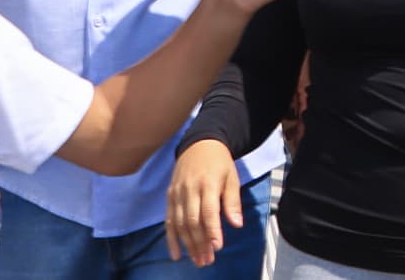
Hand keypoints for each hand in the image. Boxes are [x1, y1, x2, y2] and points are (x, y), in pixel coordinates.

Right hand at [163, 139, 244, 265]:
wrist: (199, 144)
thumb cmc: (220, 163)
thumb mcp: (232, 177)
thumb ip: (232, 201)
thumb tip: (237, 224)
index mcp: (207, 184)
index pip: (208, 212)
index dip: (212, 231)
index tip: (217, 247)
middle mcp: (189, 191)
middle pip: (192, 222)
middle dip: (199, 243)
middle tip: (206, 260)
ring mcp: (176, 194)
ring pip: (179, 224)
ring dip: (187, 245)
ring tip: (197, 260)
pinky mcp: (169, 198)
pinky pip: (168, 221)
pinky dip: (171, 239)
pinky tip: (176, 254)